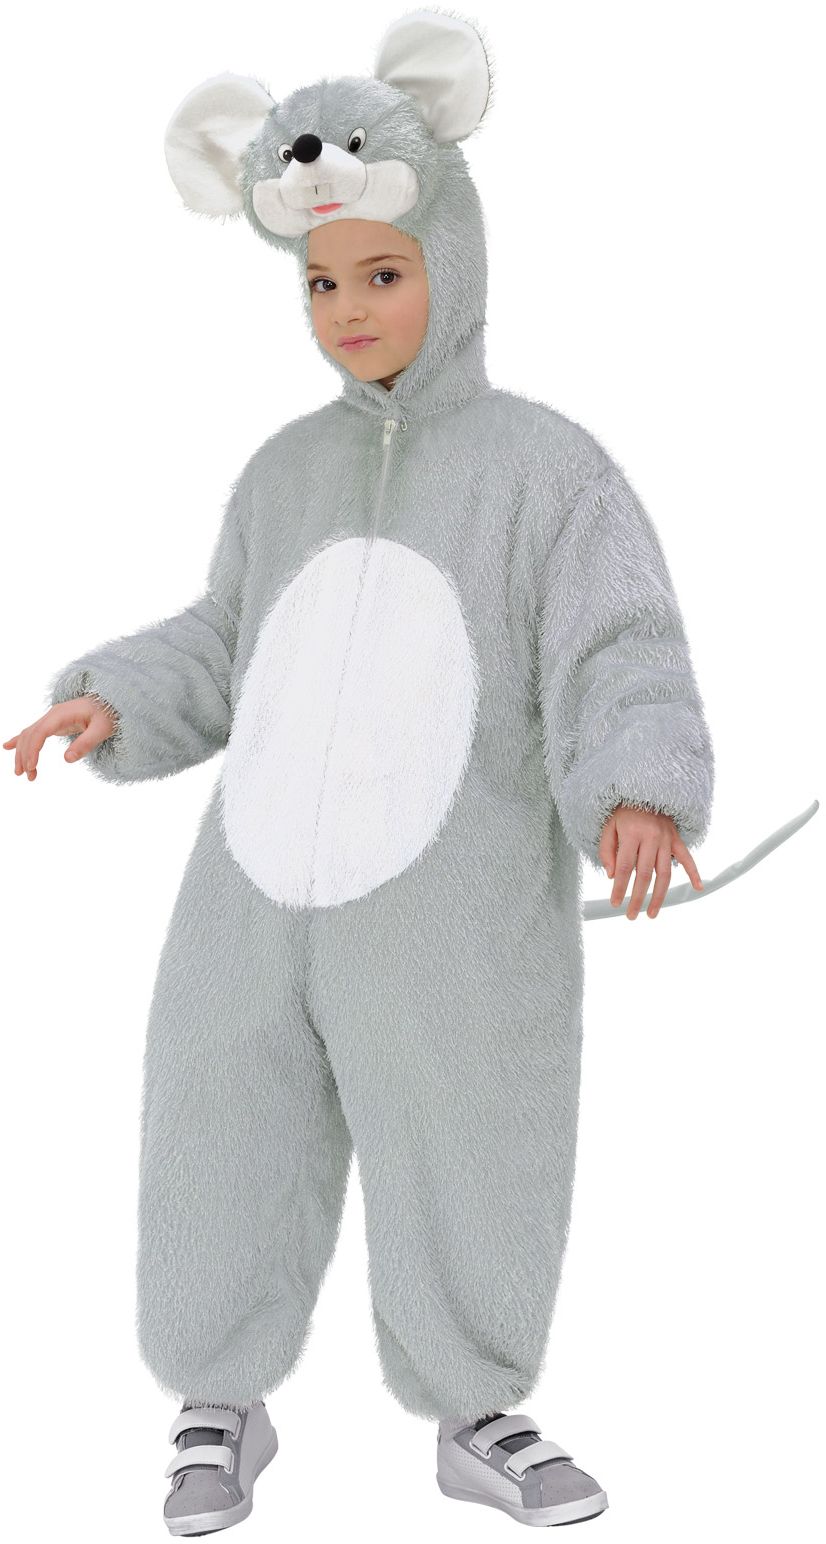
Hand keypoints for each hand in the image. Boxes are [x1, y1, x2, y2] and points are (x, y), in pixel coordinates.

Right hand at [3, 696, 118, 781]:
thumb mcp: (102, 729)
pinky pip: (33, 731)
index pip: (40, 732)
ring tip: (22, 773)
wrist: (112, 702)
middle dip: (25, 755)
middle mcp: (52, 715)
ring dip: (23, 753)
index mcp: (61, 714)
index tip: (32, 767)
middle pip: (30, 735)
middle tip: (27, 776)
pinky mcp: (54, 723)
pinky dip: (20, 740)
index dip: (33, 749)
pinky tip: (8, 747)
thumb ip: (86, 743)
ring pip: (29, 735)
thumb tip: (67, 759)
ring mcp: (52, 718)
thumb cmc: (108, 714)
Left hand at [598, 803, 703, 918]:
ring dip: (659, 896)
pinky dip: (694, 872)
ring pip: (665, 873)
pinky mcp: (677, 839)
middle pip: (645, 874)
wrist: (645, 790)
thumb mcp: (609, 827)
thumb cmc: (624, 812)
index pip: (625, 867)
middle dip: (637, 898)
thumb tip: (612, 876)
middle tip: (631, 915)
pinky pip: (688, 858)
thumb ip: (607, 850)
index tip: (615, 903)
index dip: (620, 888)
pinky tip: (698, 887)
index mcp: (632, 834)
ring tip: (652, 913)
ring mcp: (666, 839)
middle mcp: (651, 838)